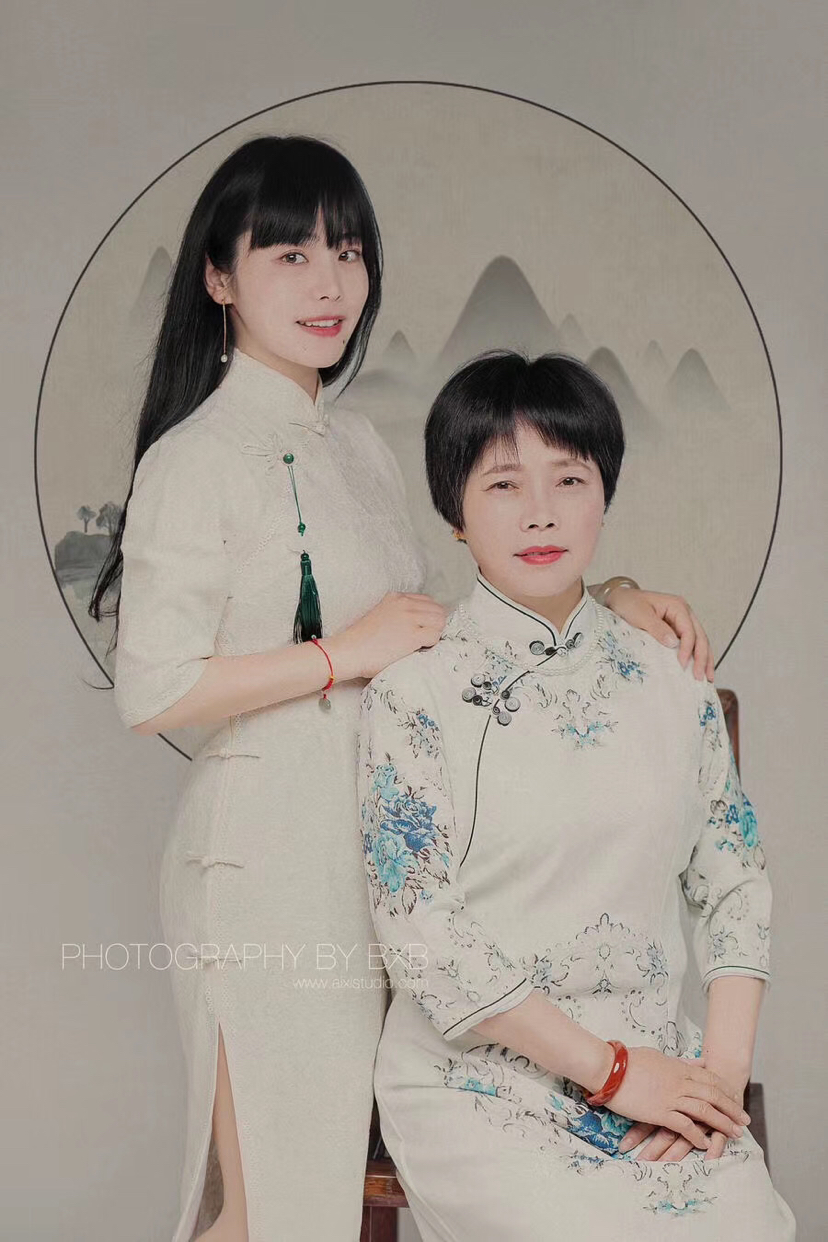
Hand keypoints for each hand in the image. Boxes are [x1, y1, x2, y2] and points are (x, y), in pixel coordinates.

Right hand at [325, 592, 446, 680]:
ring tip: (421, 643)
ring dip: (434, 633)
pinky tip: (418, 648)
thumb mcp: (381, 614)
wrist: (350, 651)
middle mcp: (404, 603)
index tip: (423, 627)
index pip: (428, 601)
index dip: (429, 616)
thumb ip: (398, 612)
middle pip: (438, 610)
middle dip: (435, 624)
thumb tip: (419, 622)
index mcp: (396, 597)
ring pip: (440, 621)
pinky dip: (430, 644)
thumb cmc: (362, 639)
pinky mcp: (412, 635)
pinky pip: (435, 636)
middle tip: (424, 637)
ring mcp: (409, 618)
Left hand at [605, 587, 713, 681]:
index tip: (682, 664)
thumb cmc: (629, 604)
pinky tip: (700, 669)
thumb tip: (673, 643)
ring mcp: (683, 621)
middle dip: (702, 658)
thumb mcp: (640, 615)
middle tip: (700, 677)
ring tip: (708, 678)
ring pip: (700, 642)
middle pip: (700, 637)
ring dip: (705, 659)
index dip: (687, 649)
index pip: (689, 630)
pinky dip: (697, 657)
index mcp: (677, 606)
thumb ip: (657, 628)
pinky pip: (691, 644)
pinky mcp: (678, 630)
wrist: (620, 599)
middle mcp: (684, 613)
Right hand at [605, 1046, 748, 1153]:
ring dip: (722, 1123)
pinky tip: (705, 1144)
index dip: (726, 1090)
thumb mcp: (659, 1056)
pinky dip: (697, 1135)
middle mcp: (680, 1082)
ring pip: (705, 1111)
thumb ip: (681, 1062)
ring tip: (734, 1134)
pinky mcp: (660, 1112)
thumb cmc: (629, 1060)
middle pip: (714, 1096)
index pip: (710, 1079)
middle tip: (744, 1120)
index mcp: (679, 1068)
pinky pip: (684, 1126)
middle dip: (732, 1109)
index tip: (737, 1099)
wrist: (609, 1067)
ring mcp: (671, 1098)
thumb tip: (699, 1062)